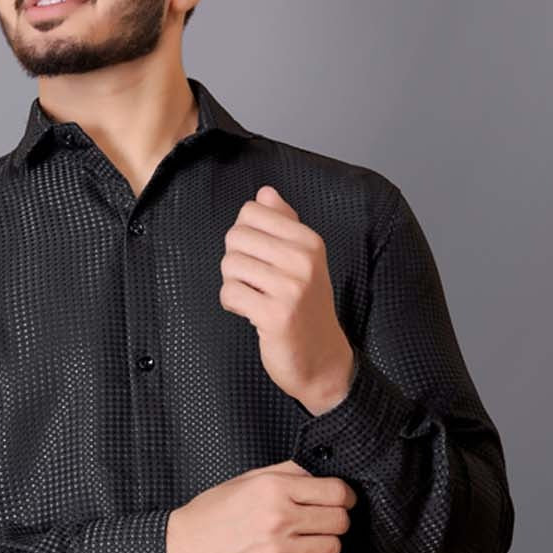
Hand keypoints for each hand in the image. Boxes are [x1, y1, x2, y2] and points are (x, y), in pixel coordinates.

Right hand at [166, 459, 356, 552]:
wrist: (182, 552)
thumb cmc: (212, 514)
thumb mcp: (246, 480)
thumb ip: (287, 472)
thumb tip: (322, 470)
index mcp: (273, 489)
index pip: (336, 492)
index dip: (345, 496)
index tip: (342, 500)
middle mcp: (278, 520)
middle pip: (340, 521)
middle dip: (337, 519)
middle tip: (323, 520)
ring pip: (332, 548)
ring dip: (324, 543)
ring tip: (304, 539)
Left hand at [219, 184, 354, 410]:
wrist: (322, 359)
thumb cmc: (306, 309)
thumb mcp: (303, 261)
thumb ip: (283, 224)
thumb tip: (264, 193)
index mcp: (309, 241)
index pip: (252, 211)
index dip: (245, 235)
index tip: (261, 258)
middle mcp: (303, 260)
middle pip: (236, 236)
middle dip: (236, 260)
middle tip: (255, 282)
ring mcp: (290, 287)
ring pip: (230, 264)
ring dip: (234, 284)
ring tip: (255, 298)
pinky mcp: (274, 314)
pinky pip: (229, 293)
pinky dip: (232, 304)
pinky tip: (251, 313)